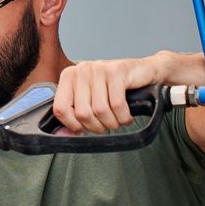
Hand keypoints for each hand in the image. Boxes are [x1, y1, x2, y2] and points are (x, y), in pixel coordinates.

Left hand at [53, 54, 170, 133]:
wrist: (144, 72)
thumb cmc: (115, 88)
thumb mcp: (91, 101)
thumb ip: (75, 117)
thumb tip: (61, 136)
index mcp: (69, 77)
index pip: (60, 109)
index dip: (73, 125)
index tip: (85, 128)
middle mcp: (81, 70)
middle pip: (82, 113)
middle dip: (96, 126)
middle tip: (106, 125)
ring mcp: (99, 69)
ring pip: (100, 110)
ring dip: (111, 123)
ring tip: (117, 121)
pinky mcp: (116, 71)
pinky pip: (117, 105)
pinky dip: (123, 116)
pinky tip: (126, 116)